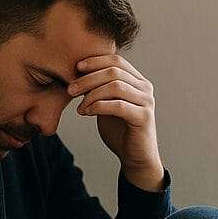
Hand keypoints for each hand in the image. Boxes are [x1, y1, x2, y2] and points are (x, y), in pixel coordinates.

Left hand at [68, 53, 161, 175]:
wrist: (135, 158)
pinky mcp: (144, 117)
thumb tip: (78, 74)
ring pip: (115, 86)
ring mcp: (146, 102)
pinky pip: (118, 105)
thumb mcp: (106, 105)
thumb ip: (99, 90)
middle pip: (114, 71)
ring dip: (91, 94)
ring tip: (79, 106)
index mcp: (137, 81)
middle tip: (70, 89)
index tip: (76, 67)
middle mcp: (145, 88)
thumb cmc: (119, 131)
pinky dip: (98, 106)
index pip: (116, 60)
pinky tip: (87, 113)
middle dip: (88, 79)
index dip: (95, 61)